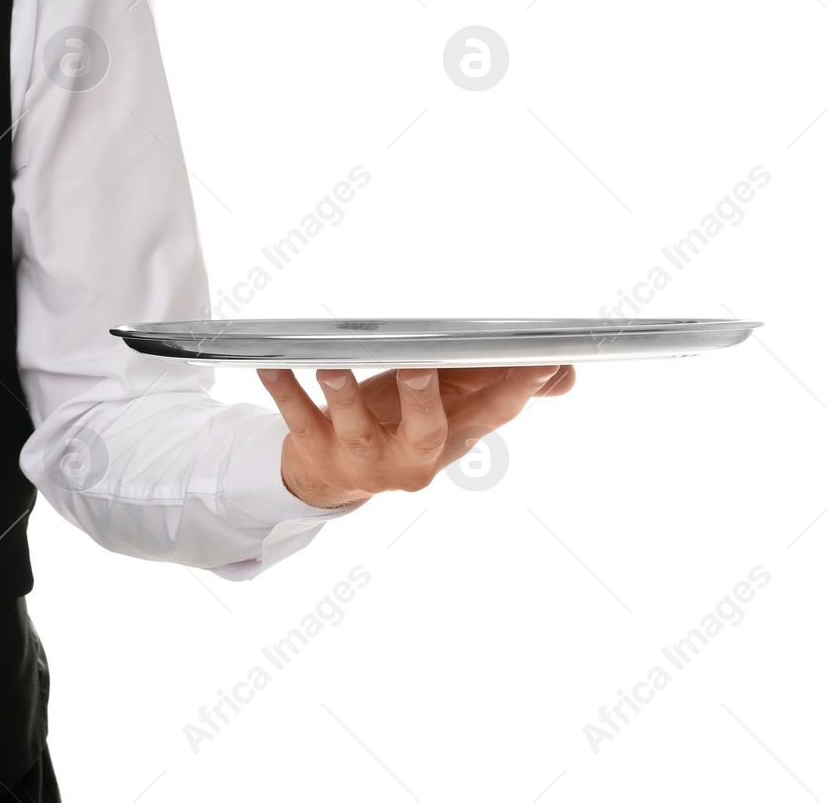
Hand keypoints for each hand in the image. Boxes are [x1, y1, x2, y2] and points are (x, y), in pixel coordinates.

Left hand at [256, 364, 575, 508]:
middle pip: (425, 431)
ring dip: (343, 394)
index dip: (520, 388)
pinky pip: (297, 418)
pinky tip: (272, 364)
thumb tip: (564, 374)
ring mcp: (361, 458)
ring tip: (333, 364)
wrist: (331, 478)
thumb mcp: (454, 412)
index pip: (494, 413)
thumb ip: (504, 389)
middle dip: (425, 398)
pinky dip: (284, 389)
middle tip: (423, 364)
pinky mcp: (316, 451)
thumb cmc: (400, 428)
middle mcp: (409, 457)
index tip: (541, 359)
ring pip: (354, 426)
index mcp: (451, 439)